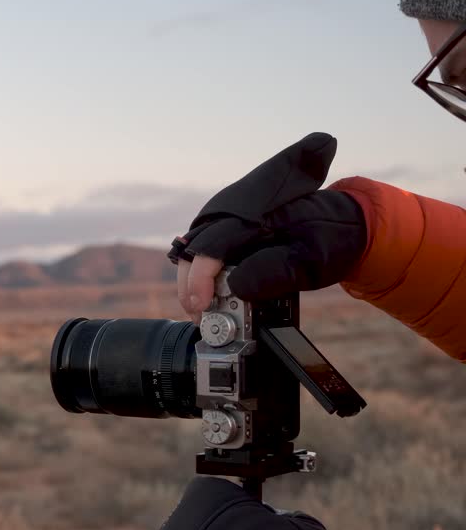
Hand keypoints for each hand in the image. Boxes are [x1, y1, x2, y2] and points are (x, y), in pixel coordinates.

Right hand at [168, 133, 366, 323]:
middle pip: (194, 248)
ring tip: (202, 310)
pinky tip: (209, 296)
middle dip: (189, 285)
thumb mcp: (311, 258)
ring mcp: (229, 221)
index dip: (199, 278)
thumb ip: (276, 272)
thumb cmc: (328, 239)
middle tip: (199, 315)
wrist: (341, 223)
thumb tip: (236, 287)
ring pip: (195, 251)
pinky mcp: (230, 233)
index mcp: (254, 215)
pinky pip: (206, 253)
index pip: (211, 245)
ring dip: (192, 282)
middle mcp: (234, 214)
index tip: (201, 305)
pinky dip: (202, 276)